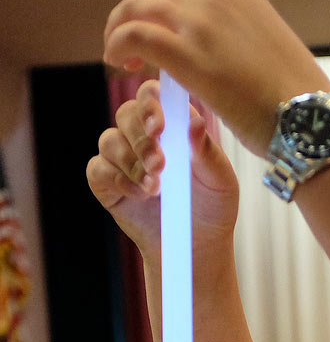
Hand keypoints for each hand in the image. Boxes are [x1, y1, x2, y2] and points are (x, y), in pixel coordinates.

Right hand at [86, 80, 238, 264]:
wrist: (197, 245)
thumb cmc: (212, 207)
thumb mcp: (220, 181)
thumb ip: (207, 152)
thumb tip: (196, 122)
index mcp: (172, 123)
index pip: (152, 95)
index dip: (151, 104)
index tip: (160, 127)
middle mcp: (142, 134)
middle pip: (126, 114)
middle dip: (142, 140)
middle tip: (159, 166)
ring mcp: (121, 156)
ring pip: (109, 141)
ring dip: (131, 163)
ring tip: (155, 188)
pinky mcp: (105, 181)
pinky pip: (98, 169)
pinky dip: (118, 180)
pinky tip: (139, 194)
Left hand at [102, 0, 329, 157]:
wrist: (310, 124)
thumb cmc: (295, 100)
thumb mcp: (266, 49)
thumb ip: (234, 38)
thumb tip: (212, 49)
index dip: (161, 13)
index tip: (157, 37)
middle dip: (137, 21)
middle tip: (131, 50)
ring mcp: (200, 22)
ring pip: (138, 10)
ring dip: (121, 31)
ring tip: (121, 57)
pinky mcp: (187, 53)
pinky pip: (134, 35)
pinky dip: (117, 43)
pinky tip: (117, 61)